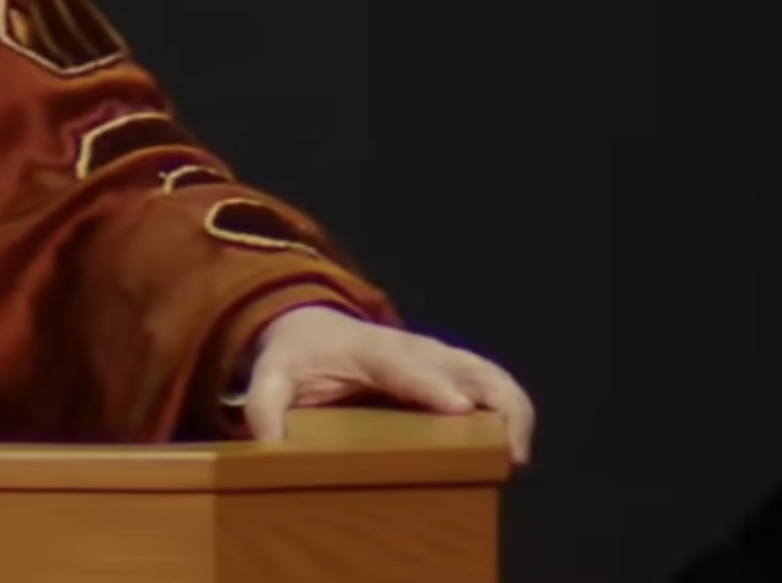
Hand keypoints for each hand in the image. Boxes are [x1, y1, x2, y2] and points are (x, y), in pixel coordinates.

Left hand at [244, 305, 534, 463]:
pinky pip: (492, 384)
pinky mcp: (453, 373)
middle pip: (464, 364)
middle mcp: (412, 349)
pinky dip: (512, 409)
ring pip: (488, 373)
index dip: (431, 384)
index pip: (403, 363)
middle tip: (508, 447)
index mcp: (368, 348)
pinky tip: (515, 447)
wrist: (311, 327)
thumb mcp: (270, 376)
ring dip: (512, 407)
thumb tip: (269, 445)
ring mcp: (438, 359)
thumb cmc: (297, 357)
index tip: (457, 406)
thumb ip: (264, 406)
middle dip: (491, 398)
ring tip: (517, 455)